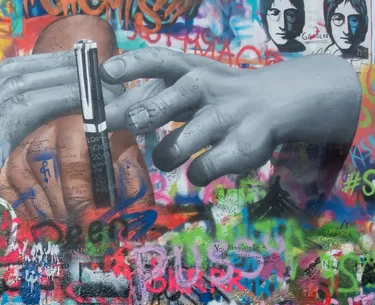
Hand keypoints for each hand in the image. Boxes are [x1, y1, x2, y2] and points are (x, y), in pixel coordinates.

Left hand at [99, 47, 361, 185]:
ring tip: (172, 153)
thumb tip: (99, 116)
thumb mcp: (182, 86)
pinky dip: (195, 174)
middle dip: (146, 114)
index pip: (157, 60)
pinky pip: (200, 170)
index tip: (105, 73)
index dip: (130, 66)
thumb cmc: (211, 96)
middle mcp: (205, 87)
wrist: (275, 102)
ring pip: (176, 147)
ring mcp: (225, 116)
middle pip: (167, 103)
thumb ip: (143, 99)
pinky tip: (203, 165)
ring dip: (166, 156)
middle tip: (136, 123)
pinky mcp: (241, 146)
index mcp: (186, 69)